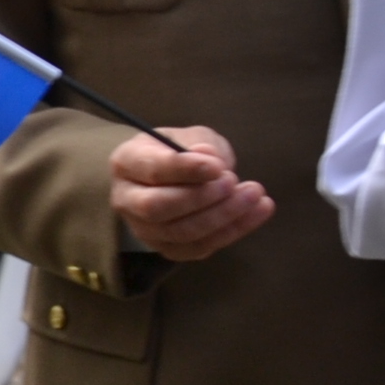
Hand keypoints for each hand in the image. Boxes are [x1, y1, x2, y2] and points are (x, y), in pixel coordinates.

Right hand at [111, 126, 273, 259]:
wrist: (170, 177)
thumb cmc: (179, 150)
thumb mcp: (190, 135)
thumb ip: (201, 145)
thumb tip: (212, 161)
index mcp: (127, 163)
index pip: (152, 169)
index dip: (186, 169)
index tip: (218, 167)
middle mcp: (126, 199)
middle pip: (157, 207)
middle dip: (200, 198)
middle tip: (232, 182)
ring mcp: (144, 229)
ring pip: (180, 232)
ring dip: (222, 216)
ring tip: (255, 196)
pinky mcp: (165, 248)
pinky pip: (197, 248)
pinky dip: (231, 232)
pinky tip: (257, 212)